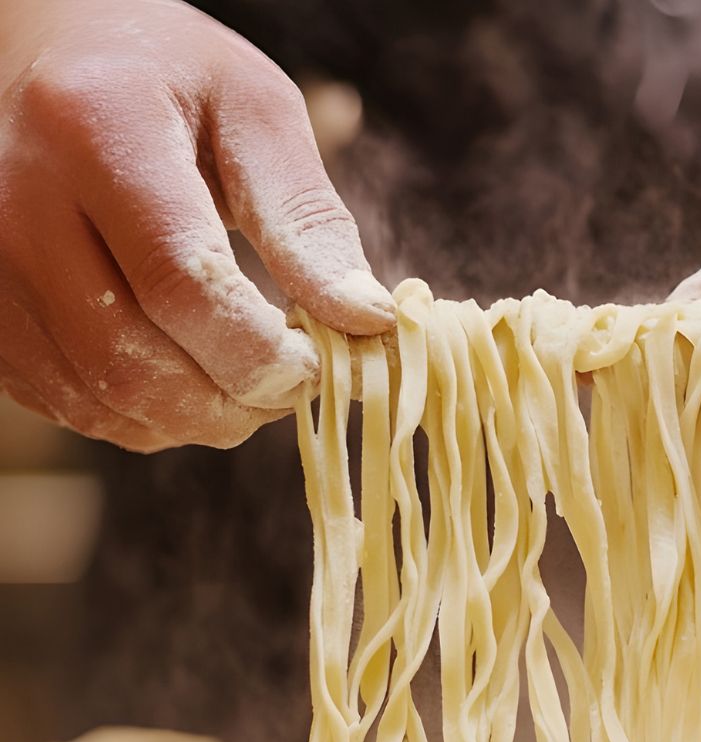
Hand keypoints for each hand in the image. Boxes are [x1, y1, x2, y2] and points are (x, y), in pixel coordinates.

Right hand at [0, 0, 393, 451]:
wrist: (54, 64)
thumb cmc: (170, 82)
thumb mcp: (257, 117)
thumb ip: (309, 222)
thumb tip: (366, 321)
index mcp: (96, 131)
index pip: (182, 284)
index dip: (261, 353)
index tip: (314, 366)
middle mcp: (17, 203)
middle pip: (135, 362)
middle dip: (235, 401)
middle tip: (288, 386)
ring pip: (104, 400)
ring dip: (197, 419)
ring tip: (246, 382)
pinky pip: (75, 407)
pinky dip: (150, 417)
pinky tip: (189, 378)